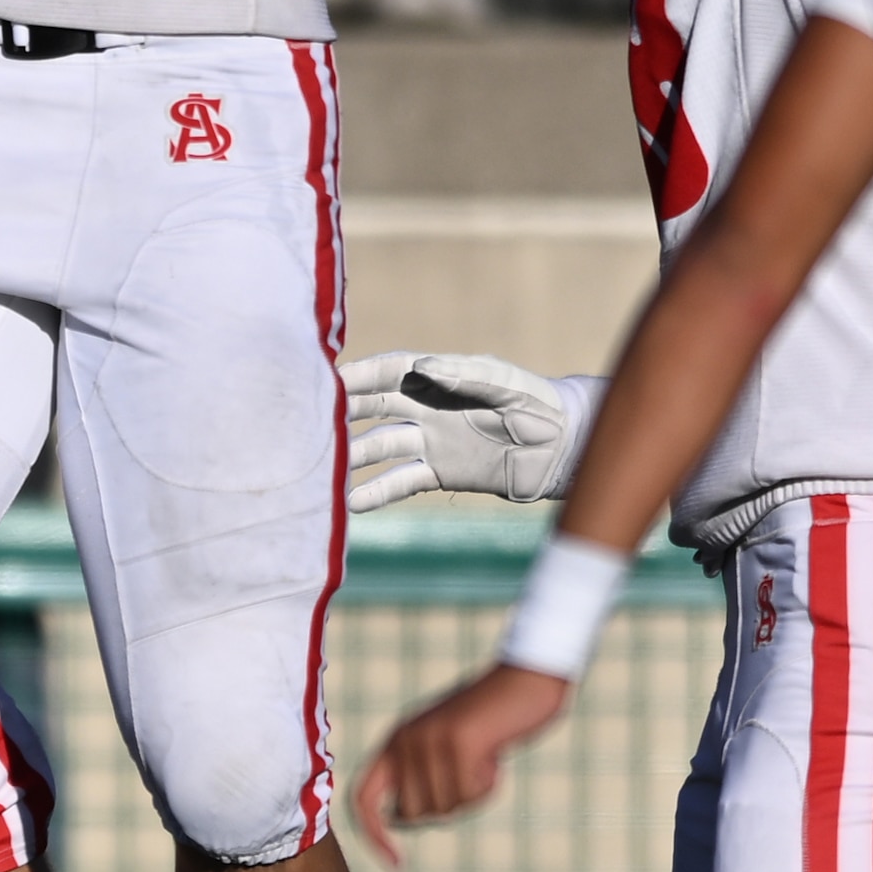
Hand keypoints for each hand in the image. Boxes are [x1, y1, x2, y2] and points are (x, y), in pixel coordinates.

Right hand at [342, 350, 585, 510]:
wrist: (562, 448)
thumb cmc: (537, 404)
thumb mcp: (505, 385)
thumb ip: (464, 375)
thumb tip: (422, 367)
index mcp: (440, 377)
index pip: (389, 371)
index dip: (359, 375)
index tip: (328, 381)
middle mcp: (426, 407)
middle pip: (374, 407)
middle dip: (342, 413)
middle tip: (310, 424)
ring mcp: (430, 441)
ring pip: (381, 447)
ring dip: (352, 458)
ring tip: (322, 473)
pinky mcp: (440, 472)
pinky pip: (402, 481)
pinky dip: (377, 492)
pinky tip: (351, 504)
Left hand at [355, 661, 571, 865]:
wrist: (526, 677)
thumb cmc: (491, 717)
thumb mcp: (445, 745)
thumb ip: (419, 775)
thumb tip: (398, 819)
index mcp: (395, 740)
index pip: (362, 798)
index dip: (373, 835)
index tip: (397, 864)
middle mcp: (404, 740)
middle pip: (414, 813)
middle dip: (448, 806)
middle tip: (473, 774)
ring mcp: (429, 741)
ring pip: (446, 807)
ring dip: (473, 793)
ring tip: (485, 758)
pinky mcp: (459, 744)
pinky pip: (471, 794)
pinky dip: (489, 786)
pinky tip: (496, 757)